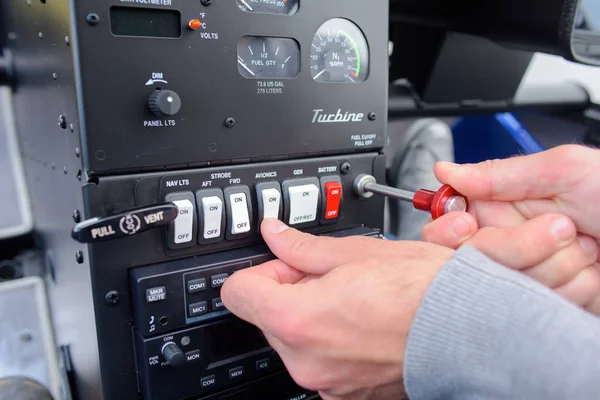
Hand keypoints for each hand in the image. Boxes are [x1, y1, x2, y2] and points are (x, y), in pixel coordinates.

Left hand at [222, 219, 452, 399]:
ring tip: (353, 298)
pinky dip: (331, 341)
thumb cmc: (423, 291)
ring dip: (311, 317)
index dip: (263, 270)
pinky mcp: (347, 394)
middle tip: (329, 276)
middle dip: (290, 292)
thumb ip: (302, 247)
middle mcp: (305, 360)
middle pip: (267, 316)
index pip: (239, 292)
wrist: (470, 329)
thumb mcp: (355, 253)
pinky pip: (320, 362)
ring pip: (295, 339)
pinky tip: (362, 322)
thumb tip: (275, 234)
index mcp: (297, 320)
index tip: (287, 262)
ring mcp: (326, 383)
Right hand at [424, 145, 599, 312]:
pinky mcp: (552, 299)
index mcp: (510, 203)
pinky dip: (572, 289)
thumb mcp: (565, 171)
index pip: (456, 220)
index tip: (468, 225)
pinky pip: (538, 304)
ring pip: (508, 283)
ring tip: (590, 247)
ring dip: (557, 267)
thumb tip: (447, 171)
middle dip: (521, 245)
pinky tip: (594, 272)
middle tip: (566, 228)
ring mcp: (535, 270)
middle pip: (477, 258)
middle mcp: (516, 238)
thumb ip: (501, 173)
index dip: (455, 228)